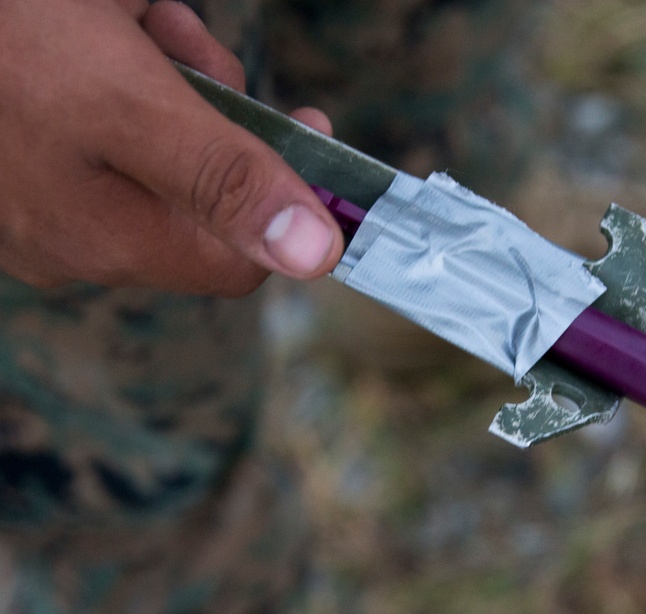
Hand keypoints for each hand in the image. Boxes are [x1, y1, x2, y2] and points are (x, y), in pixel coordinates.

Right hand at [0, 0, 342, 295]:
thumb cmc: (8, 41)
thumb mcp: (134, 103)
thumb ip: (224, 182)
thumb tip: (316, 257)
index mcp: (113, 240)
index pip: (242, 257)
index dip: (286, 195)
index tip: (307, 123)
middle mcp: (77, 241)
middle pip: (201, 192)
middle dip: (212, 109)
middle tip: (184, 37)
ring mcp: (42, 204)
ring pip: (154, 149)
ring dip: (167, 77)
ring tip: (133, 17)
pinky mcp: (21, 165)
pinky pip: (102, 131)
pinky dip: (118, 76)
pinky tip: (100, 24)